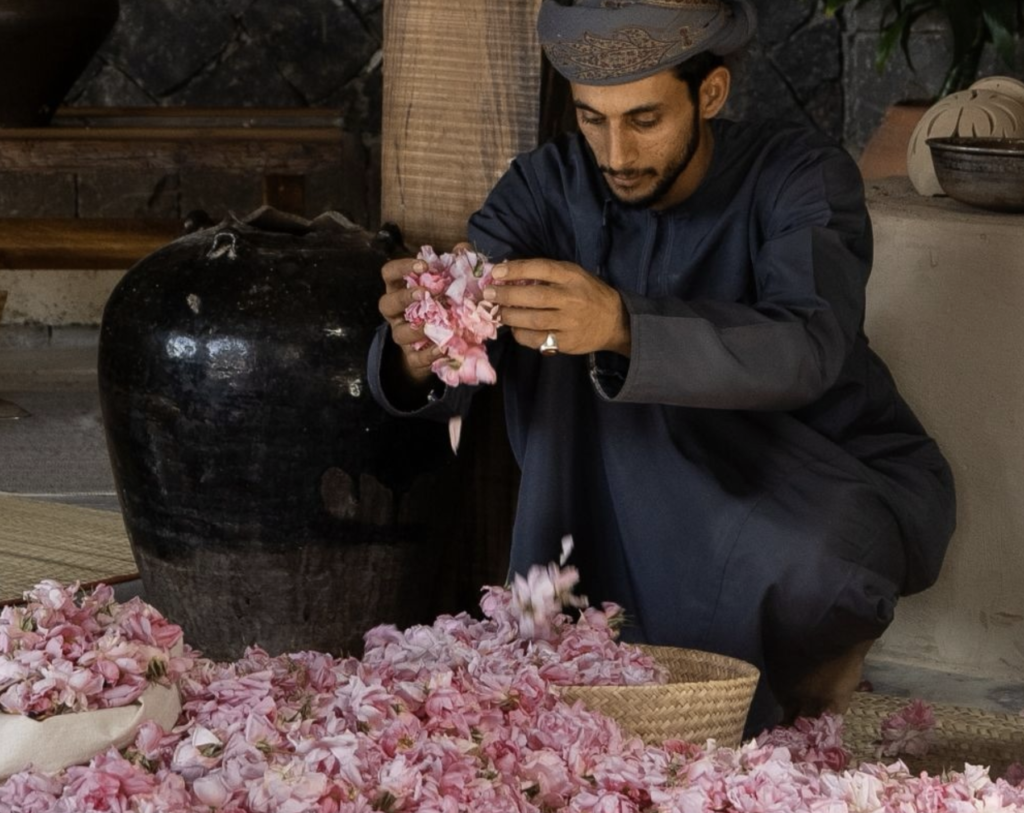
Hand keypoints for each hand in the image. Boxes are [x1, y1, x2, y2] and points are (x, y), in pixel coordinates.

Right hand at [378, 241, 478, 386]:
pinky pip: (416, 358)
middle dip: (404, 297)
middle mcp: (397, 313)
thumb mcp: (447, 286)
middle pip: (386, 303)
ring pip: (399, 333)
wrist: (439, 346)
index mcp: (401, 290)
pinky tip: (443, 348)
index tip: (423, 265)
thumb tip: (463, 248)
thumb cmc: (440, 308)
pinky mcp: (413, 357)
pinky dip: (429, 354)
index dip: (401, 268)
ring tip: (434, 325)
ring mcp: (403, 335)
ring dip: (416, 329)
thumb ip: (454, 266)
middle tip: (424, 293)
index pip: (388, 274)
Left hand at [482, 259, 629, 355]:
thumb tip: (511, 272)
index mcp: (573, 277)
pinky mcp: (567, 342)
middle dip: (506, 295)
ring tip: (499, 312)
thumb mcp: (575, 276)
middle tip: (489, 294)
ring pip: (533, 320)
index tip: (497, 272)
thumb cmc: (589, 294)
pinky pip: (537, 339)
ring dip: (510, 316)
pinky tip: (515, 329)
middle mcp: (571, 298)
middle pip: (534, 297)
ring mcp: (569, 322)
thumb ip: (549, 274)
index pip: (541, 269)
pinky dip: (521, 334)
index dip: (516, 270)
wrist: (615, 321)